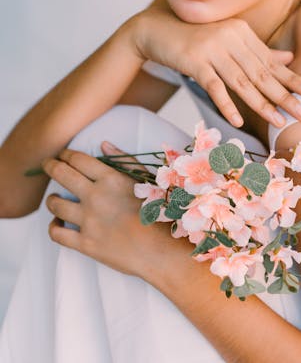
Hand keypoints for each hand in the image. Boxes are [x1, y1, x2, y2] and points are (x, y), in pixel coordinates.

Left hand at [42, 145, 179, 278]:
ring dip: (51, 198)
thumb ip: (124, 160)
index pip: (78, 160)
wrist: (160, 249)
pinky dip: (53, 226)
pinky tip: (57, 222)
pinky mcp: (85, 243)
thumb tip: (103, 145)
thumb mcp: (145, 179)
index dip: (66, 154)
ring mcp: (88, 220)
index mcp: (110, 179)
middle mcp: (95, 196)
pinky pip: (57, 233)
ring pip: (55, 203)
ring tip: (53, 197)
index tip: (62, 154)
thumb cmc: (157, 211)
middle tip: (47, 164)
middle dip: (50, 166)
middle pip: (61, 174)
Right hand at [129, 0, 300, 127]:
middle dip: (283, 95)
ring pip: (241, 81)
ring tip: (278, 121)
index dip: (291, 78)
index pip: (270, 61)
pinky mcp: (194, 60)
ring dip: (261, 104)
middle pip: (260, 72)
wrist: (156, 30)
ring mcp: (212, 48)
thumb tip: (288, 58)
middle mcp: (230, 37)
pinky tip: (237, 121)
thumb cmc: (195, 38)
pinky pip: (214, 86)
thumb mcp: (228, 41)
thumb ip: (257, 51)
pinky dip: (226, 104)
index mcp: (242, 32)